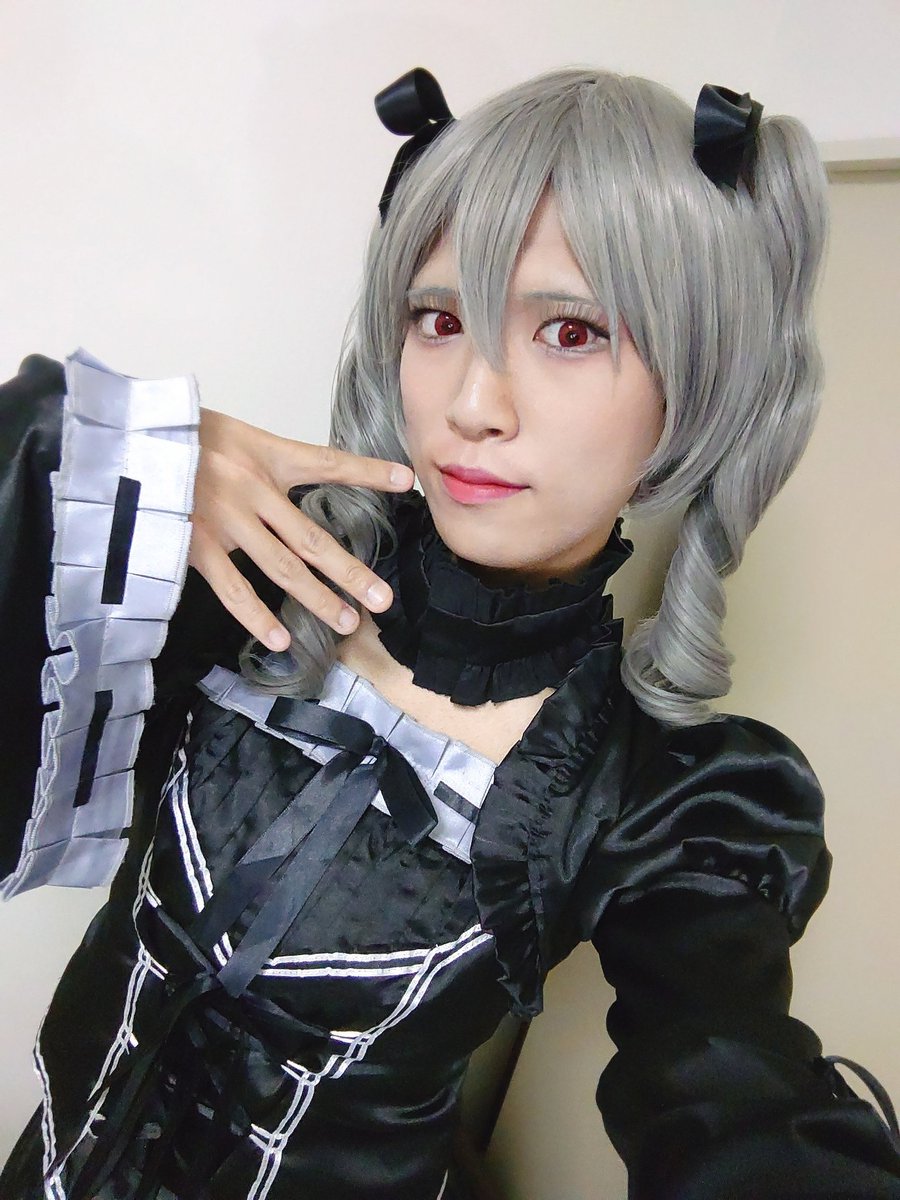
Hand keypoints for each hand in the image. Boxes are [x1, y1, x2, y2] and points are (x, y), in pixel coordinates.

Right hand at [189, 408, 414, 650]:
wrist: (123, 443)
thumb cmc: (175, 436)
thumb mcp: (226, 431)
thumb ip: (258, 459)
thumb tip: (287, 484)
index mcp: (265, 455)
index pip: (327, 463)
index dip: (368, 471)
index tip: (406, 480)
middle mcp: (253, 490)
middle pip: (313, 538)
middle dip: (351, 571)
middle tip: (382, 598)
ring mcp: (227, 522)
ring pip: (283, 569)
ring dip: (318, 598)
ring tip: (348, 621)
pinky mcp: (197, 547)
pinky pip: (234, 589)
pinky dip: (258, 617)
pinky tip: (283, 638)